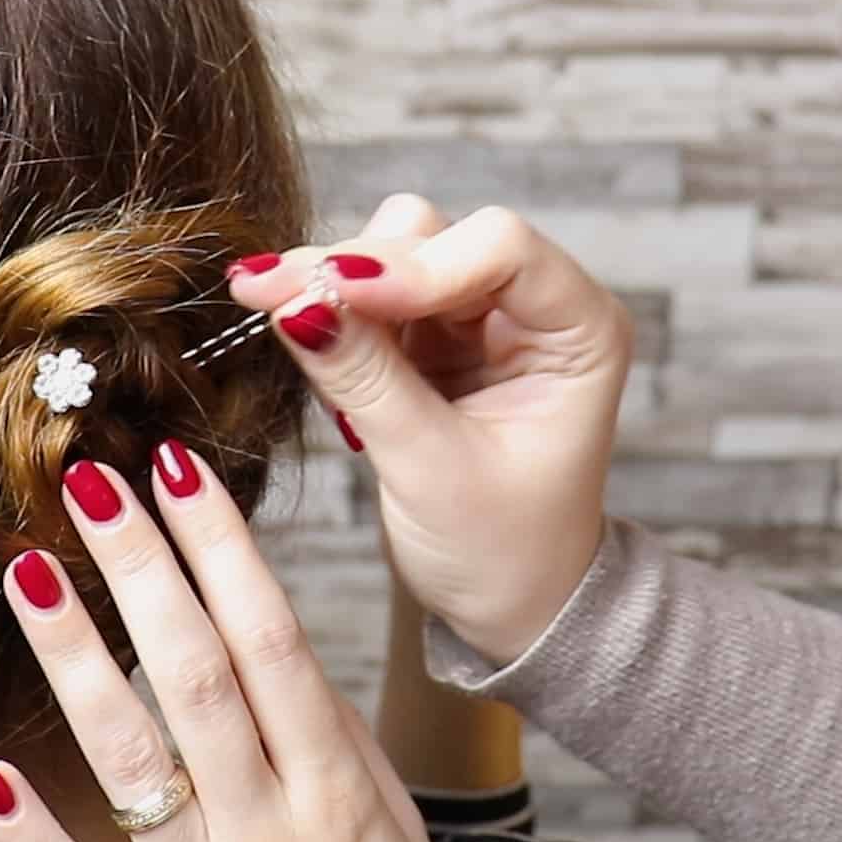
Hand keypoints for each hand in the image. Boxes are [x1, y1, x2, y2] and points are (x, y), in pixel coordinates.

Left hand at [0, 444, 428, 841]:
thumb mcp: (384, 820)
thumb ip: (328, 731)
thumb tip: (268, 630)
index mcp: (334, 782)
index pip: (272, 638)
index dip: (222, 547)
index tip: (174, 464)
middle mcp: (278, 821)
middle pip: (202, 676)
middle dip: (146, 571)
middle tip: (90, 481)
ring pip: (140, 761)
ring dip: (82, 665)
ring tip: (30, 576)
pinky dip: (42, 836)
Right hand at [229, 196, 631, 663]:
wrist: (511, 604)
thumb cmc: (503, 550)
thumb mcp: (430, 470)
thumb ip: (366, 380)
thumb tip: (293, 301)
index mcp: (580, 330)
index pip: (499, 248)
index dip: (412, 264)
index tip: (332, 294)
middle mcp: (533, 305)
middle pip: (433, 238)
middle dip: (352, 267)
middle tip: (262, 292)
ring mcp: (477, 316)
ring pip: (393, 251)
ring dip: (333, 281)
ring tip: (277, 317)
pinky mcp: (430, 335)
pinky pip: (367, 294)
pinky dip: (329, 309)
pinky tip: (298, 336)